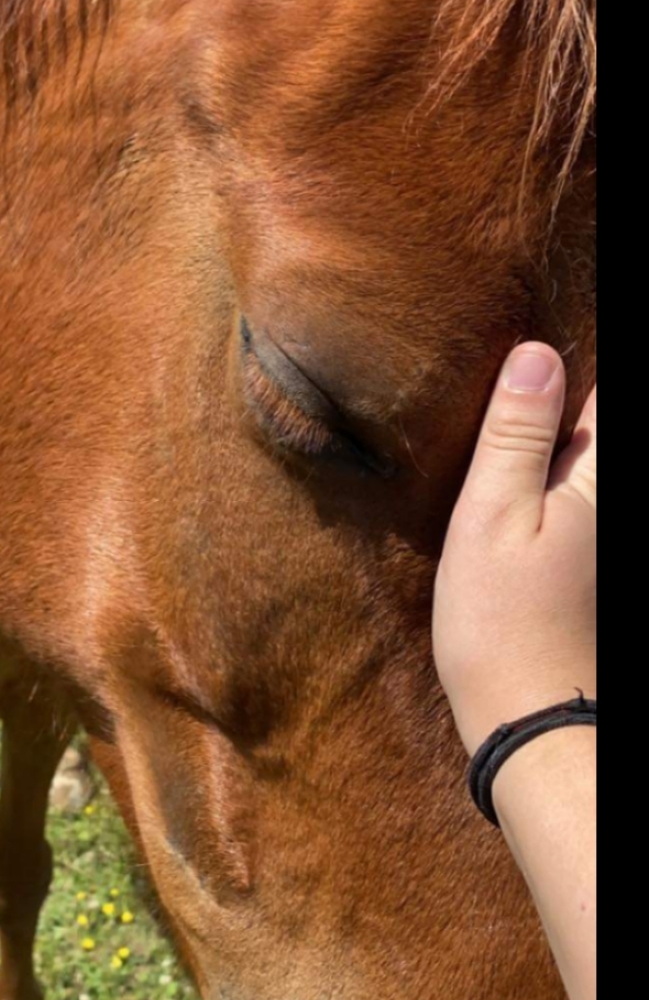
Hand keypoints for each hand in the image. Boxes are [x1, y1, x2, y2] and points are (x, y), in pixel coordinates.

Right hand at [433, 342, 595, 755]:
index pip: (602, 393)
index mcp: (601, 481)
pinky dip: (546, 474)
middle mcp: (611, 501)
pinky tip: (506, 480)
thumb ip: (516, 436)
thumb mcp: (491, 518)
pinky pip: (574, 492)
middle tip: (506, 383)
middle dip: (559, 400)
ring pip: (584, 459)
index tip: (525, 349)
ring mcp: (600, 533)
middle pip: (594, 426)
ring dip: (552, 436)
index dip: (566, 362)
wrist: (531, 716)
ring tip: (501, 423)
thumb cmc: (501, 619)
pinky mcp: (586, 558)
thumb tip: (537, 353)